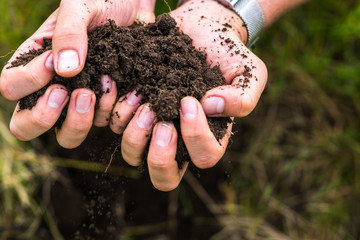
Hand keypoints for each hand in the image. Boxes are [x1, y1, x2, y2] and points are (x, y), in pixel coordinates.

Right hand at [0, 0, 154, 147]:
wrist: (137, 5)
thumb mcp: (80, 5)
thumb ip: (68, 33)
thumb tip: (64, 71)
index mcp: (38, 61)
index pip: (12, 87)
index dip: (28, 83)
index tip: (53, 64)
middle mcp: (56, 86)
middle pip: (27, 125)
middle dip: (45, 118)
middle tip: (70, 93)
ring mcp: (82, 99)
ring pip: (67, 135)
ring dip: (84, 118)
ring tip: (102, 87)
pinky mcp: (108, 104)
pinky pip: (105, 124)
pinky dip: (115, 113)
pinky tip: (127, 90)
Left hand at [119, 0, 267, 190]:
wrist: (202, 29)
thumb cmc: (228, 54)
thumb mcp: (249, 73)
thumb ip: (242, 98)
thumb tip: (211, 108)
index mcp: (209, 137)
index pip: (204, 157)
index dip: (195, 137)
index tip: (189, 101)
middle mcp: (180, 140)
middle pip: (165, 177)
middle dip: (160, 155)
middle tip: (161, 122)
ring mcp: (154, 126)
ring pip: (135, 156)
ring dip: (136, 134)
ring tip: (144, 101)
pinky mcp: (134, 109)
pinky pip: (117, 125)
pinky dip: (118, 111)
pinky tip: (129, 88)